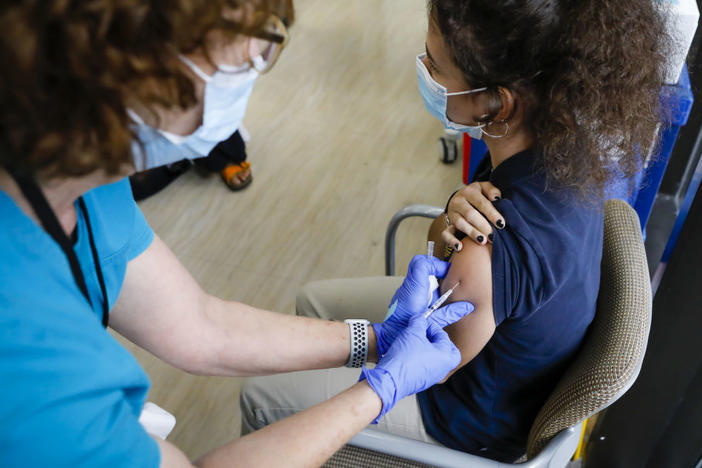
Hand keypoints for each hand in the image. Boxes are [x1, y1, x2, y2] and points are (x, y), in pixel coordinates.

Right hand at [361, 304, 470, 421]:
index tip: (421, 323)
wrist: (390, 380)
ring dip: (427, 349)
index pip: (443, 335)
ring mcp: (433, 377)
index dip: (430, 326)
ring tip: (414, 343)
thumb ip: (419, 321)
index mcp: (446, 356)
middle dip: (437, 340)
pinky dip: (421, 359)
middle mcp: (443, 368)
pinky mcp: (423, 382)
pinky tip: (409, 354)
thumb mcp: (412, 332)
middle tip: (426, 335)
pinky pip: (426, 367)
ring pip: (436, 359)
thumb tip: (420, 318)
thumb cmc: (404, 358)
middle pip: (447, 350)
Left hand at [373, 255, 471, 356]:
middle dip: (437, 273)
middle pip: (422, 269)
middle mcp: (407, 287)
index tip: (448, 272)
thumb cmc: (405, 330)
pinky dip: (427, 292)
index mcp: (413, 288)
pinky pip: (417, 289)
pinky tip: (433, 305)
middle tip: (448, 281)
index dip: (437, 264)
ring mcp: (404, 293)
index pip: (422, 263)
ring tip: (442, 296)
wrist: (387, 338)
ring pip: (420, 279)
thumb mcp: (432, 321)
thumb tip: (466, 307)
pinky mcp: (404, 300)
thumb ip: (450, 313)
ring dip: (432, 284)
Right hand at [443, 181, 504, 249]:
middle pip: (470, 214)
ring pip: (460, 223)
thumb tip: (496, 198)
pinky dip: (451, 241)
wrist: (460, 199)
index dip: (492, 214)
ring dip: (471, 233)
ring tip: (482, 241)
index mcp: (469, 192)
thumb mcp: (484, 188)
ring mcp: (451, 213)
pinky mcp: (447, 224)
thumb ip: (492, 191)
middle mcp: (458, 202)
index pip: (481, 203)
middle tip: (492, 236)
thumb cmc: (477, 196)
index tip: (501, 224)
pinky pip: (446, 233)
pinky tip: (460, 247)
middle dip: (482, 226)